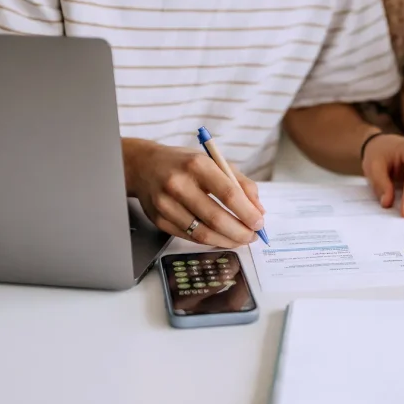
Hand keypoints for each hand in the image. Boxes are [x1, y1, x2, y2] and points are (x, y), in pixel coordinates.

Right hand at [124, 139, 263, 247]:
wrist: (144, 166)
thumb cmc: (185, 164)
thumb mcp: (215, 162)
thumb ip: (241, 184)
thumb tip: (259, 210)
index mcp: (197, 165)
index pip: (228, 194)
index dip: (247, 213)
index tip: (259, 223)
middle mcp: (178, 184)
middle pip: (216, 218)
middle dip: (239, 232)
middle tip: (252, 236)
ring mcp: (166, 204)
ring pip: (202, 233)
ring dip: (226, 241)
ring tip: (239, 240)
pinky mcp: (159, 220)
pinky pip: (189, 237)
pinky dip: (209, 241)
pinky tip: (220, 238)